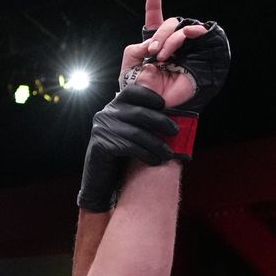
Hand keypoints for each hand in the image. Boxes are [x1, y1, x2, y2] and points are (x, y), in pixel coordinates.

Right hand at [76, 85, 177, 210]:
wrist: (100, 183)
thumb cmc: (120, 158)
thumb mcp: (133, 135)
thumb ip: (145, 124)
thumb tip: (175, 122)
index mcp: (113, 107)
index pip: (132, 91)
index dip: (149, 96)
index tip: (164, 106)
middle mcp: (105, 114)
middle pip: (139, 112)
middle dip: (161, 122)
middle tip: (175, 132)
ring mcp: (101, 129)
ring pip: (137, 132)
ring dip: (156, 144)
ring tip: (168, 154)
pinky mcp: (100, 145)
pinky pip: (129, 147)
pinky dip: (146, 154)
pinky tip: (155, 160)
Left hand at [120, 0, 229, 111]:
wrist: (153, 105)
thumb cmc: (141, 89)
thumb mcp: (130, 65)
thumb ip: (135, 47)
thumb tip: (153, 41)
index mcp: (154, 45)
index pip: (155, 22)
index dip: (154, 6)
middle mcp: (170, 45)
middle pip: (168, 23)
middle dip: (160, 34)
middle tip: (154, 52)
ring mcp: (185, 49)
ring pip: (181, 27)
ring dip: (170, 38)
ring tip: (163, 56)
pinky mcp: (198, 54)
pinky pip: (197, 32)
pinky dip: (189, 32)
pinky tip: (187, 37)